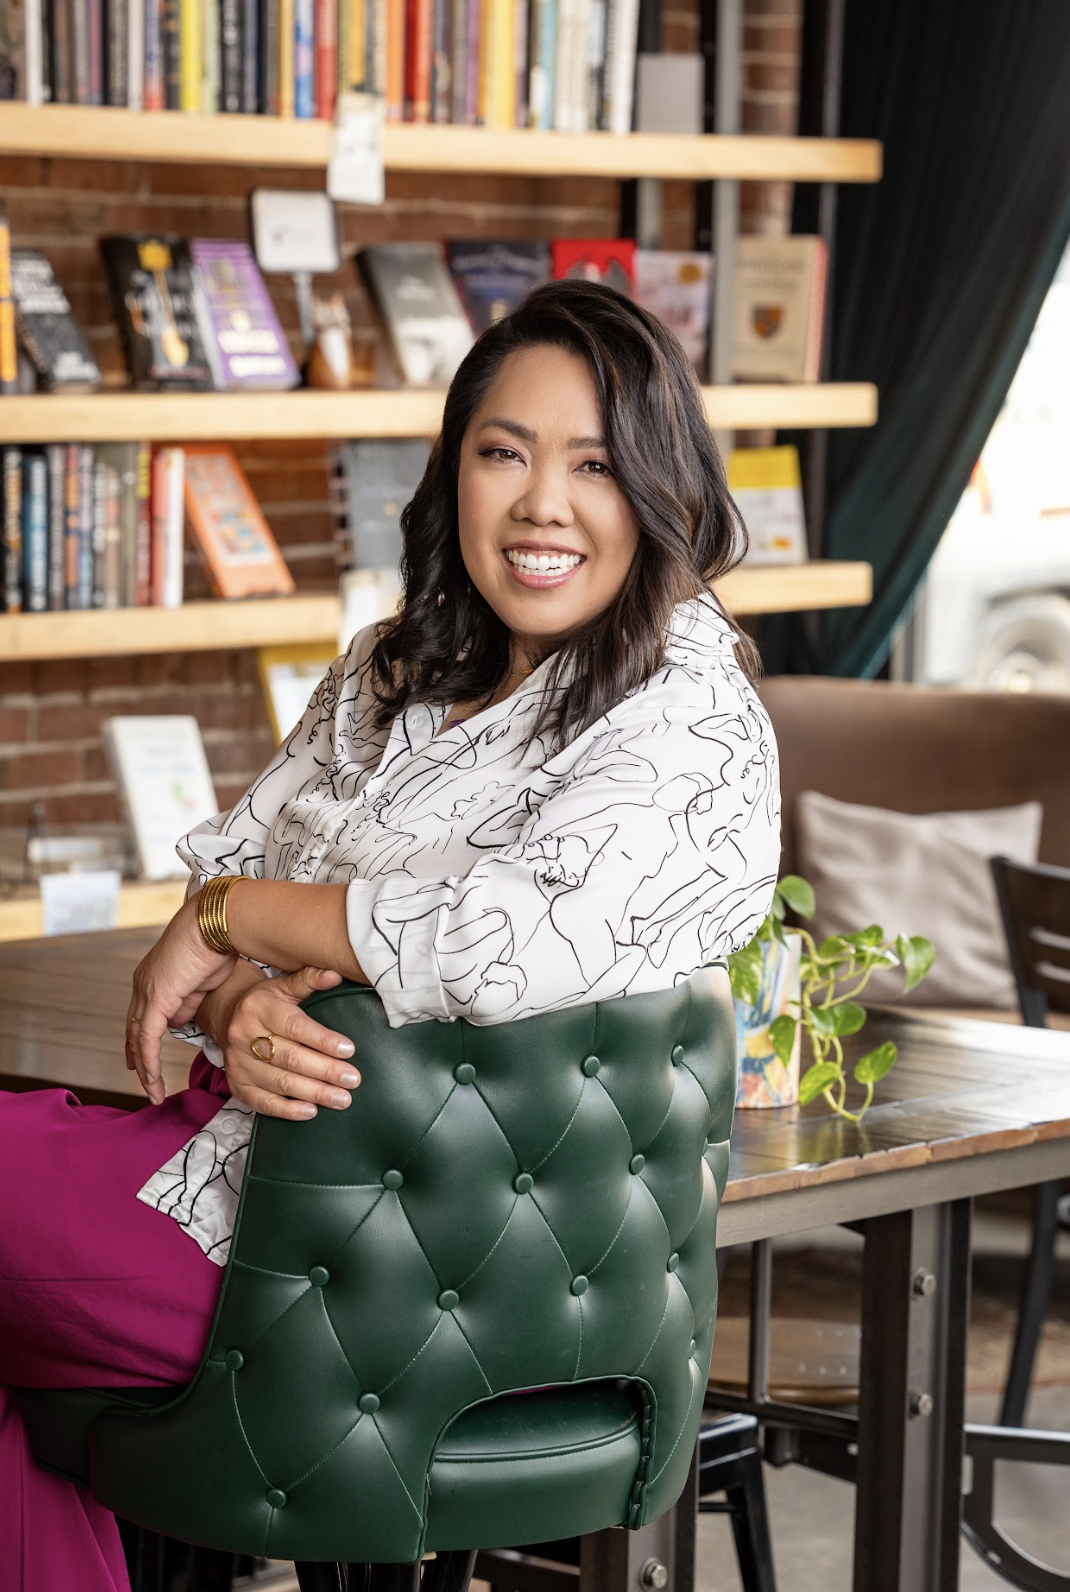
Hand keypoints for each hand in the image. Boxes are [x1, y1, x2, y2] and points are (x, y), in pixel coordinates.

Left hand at [127, 898, 235, 1103]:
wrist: (217, 925)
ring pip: (138, 1039)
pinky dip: (149, 1062)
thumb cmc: (218, 944)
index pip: (142, 1014)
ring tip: (152, 1091)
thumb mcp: (202, 979)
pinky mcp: (156, 1000)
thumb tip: (180, 1017)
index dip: (140, 1036)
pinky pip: (147, 1039)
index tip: (139, 1054)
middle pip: (134, 1028)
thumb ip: (188, 999)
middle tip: (138, 1077)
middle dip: (135, 1055)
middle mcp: (143, 984)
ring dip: (145, 1068)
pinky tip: (152, 1080)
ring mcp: (146, 992)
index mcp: (153, 976)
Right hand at [219, 966, 360, 1120]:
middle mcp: (244, 1036)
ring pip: (280, 1082)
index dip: (323, 1040)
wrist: (227, 1017)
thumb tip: (335, 974)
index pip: (295, 1027)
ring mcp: (238, 1063)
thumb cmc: (265, 1002)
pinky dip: (288, 1110)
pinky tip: (311, 1111)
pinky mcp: (237, 1085)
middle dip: (325, 1071)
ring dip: (314, 1093)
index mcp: (259, 1008)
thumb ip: (310, 980)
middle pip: (290, 1058)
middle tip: (353, 1080)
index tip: (349, 1050)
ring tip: (342, 1099)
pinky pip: (263, 1103)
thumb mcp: (284, 986)